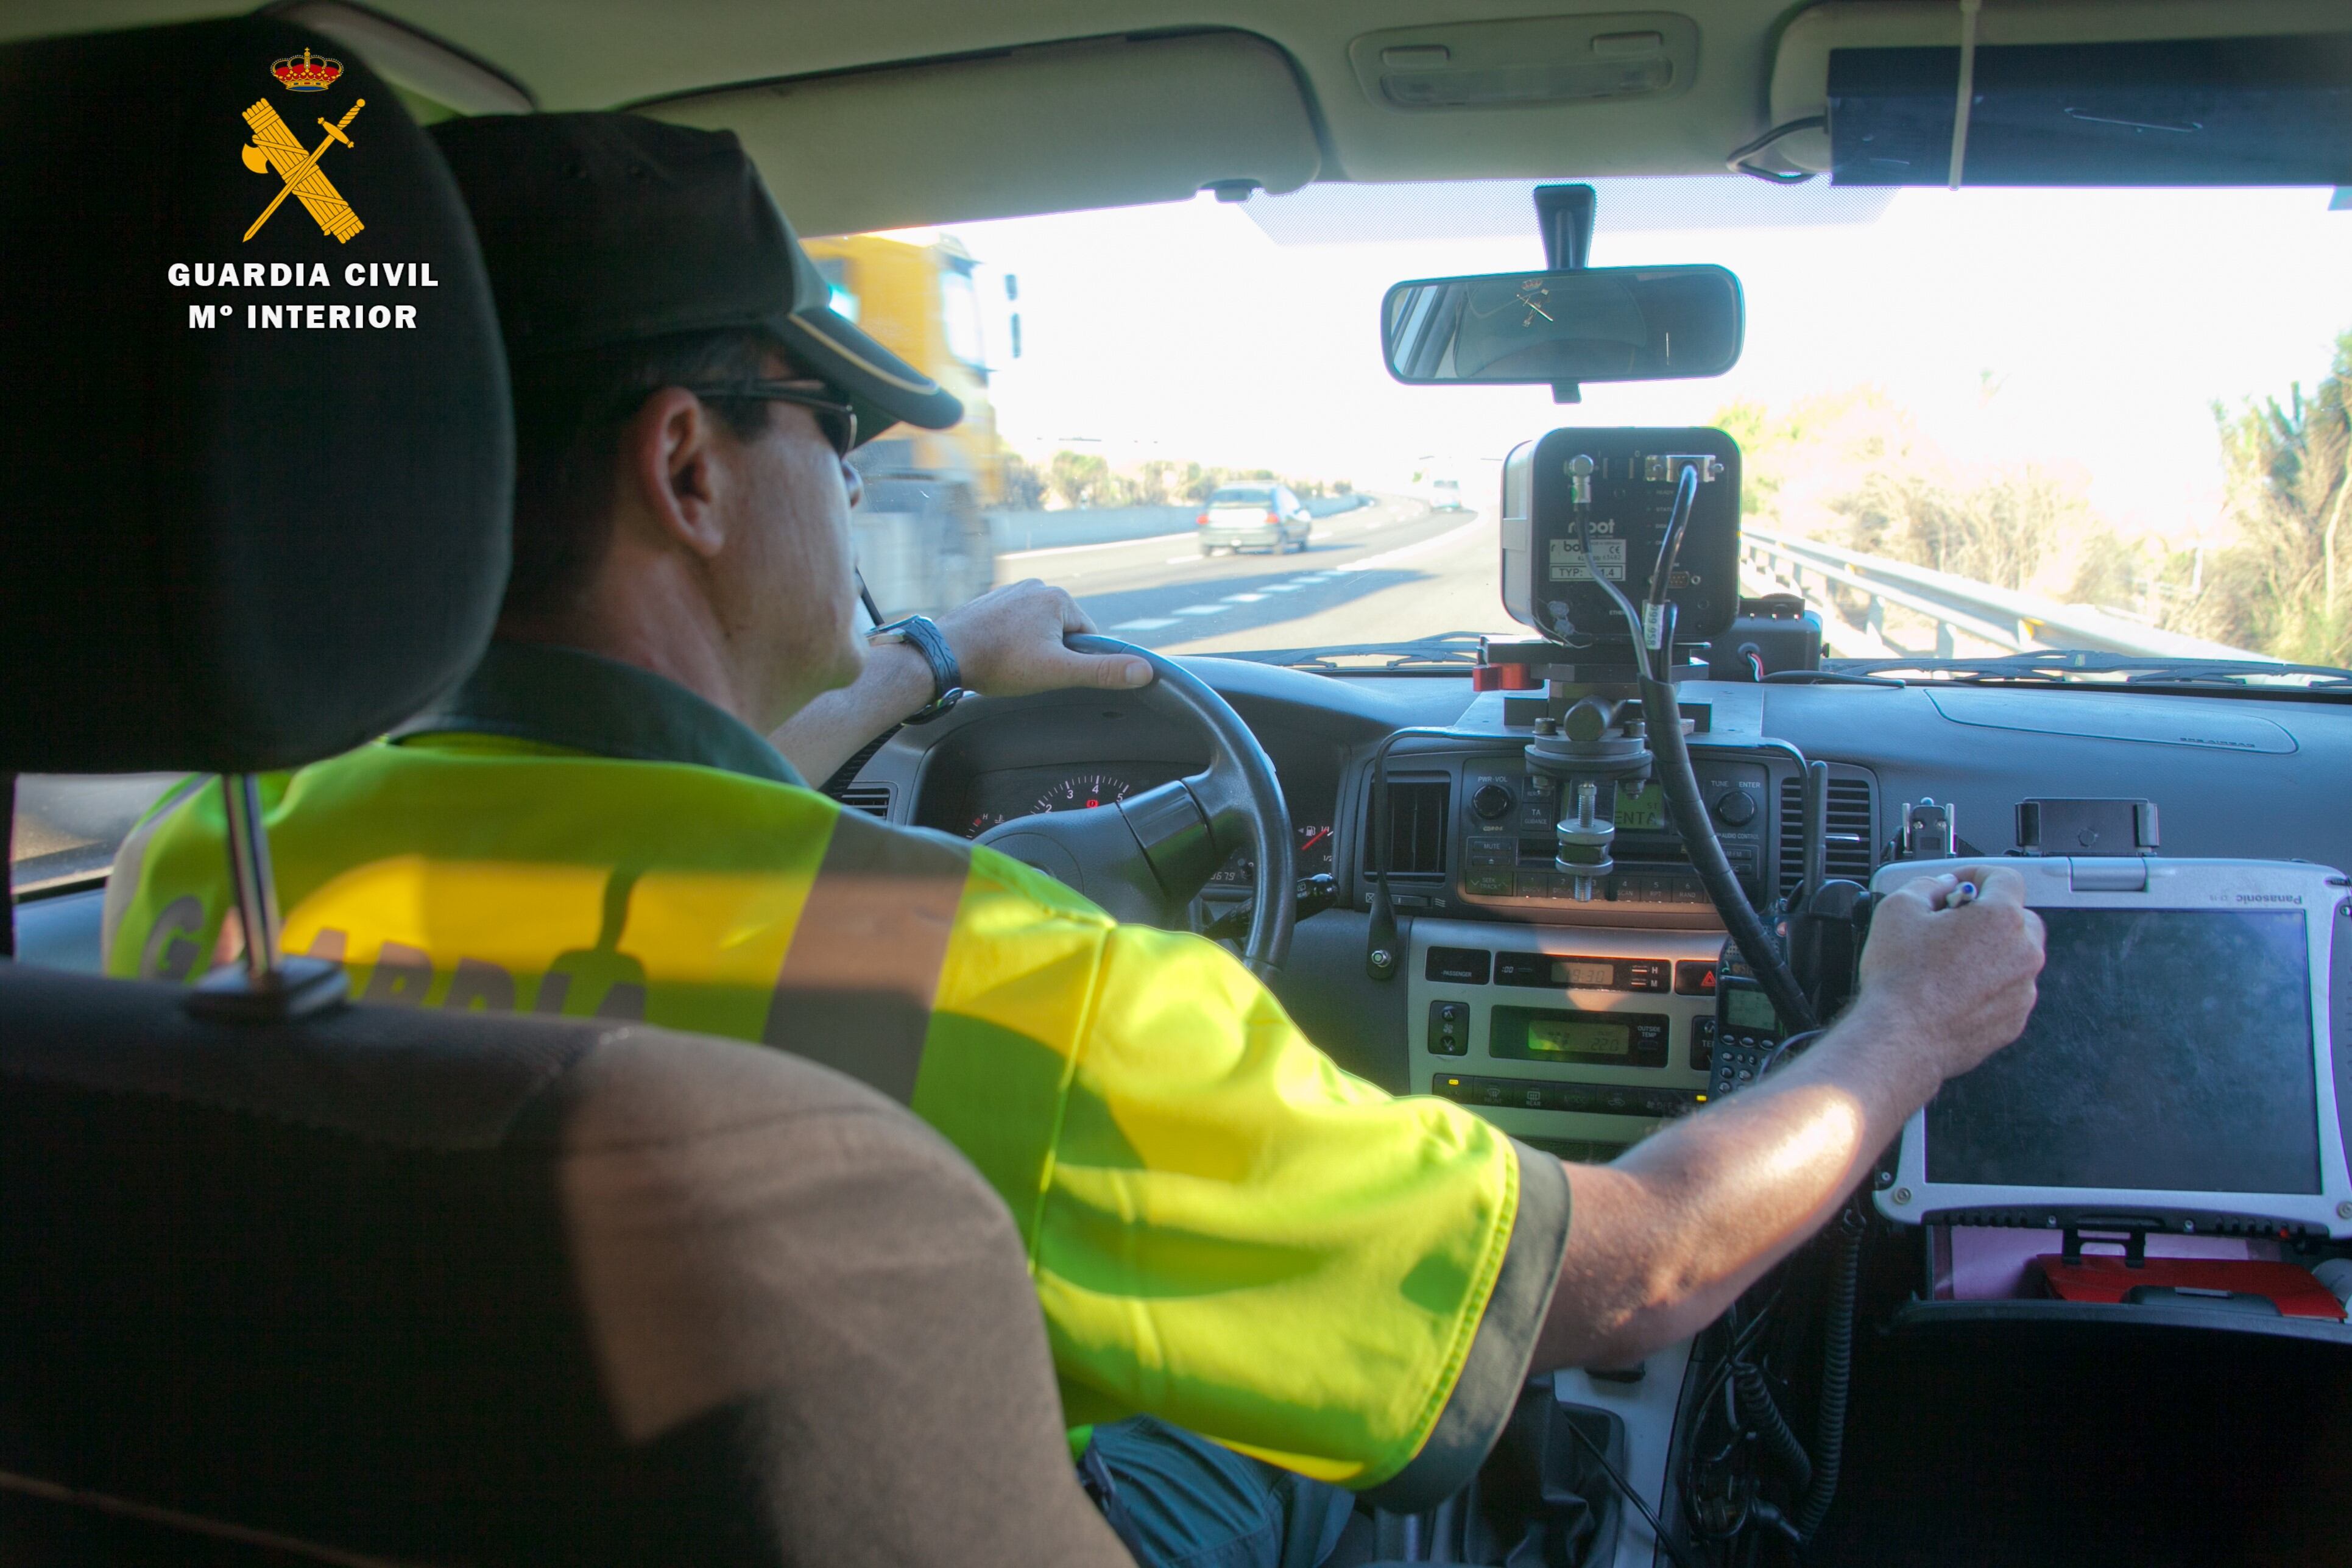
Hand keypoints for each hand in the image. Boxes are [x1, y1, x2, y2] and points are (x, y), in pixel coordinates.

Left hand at [935, 580, 1151, 696]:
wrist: (945, 655)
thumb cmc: (1000, 662)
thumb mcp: (1058, 672)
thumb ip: (1102, 670)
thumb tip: (1144, 670)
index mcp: (1057, 598)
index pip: (1087, 635)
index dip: (1075, 660)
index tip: (1053, 673)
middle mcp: (1035, 587)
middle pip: (1061, 630)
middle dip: (1051, 653)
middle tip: (1028, 672)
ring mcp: (1009, 592)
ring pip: (1036, 628)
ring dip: (1030, 648)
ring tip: (1010, 665)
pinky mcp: (989, 602)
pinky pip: (1013, 624)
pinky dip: (1010, 641)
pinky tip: (997, 656)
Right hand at [1854, 865, 2046, 1084]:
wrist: (1901, 1038)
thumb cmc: (1900, 980)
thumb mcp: (1897, 909)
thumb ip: (1927, 885)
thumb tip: (1940, 886)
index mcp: (2001, 918)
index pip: (2005, 878)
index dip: (1977, 875)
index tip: (1958, 884)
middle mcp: (2023, 953)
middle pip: (2019, 918)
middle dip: (1989, 915)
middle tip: (1953, 924)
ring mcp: (2023, 991)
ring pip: (2015, 958)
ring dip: (1990, 952)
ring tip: (1948, 963)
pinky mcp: (2014, 1020)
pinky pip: (2008, 992)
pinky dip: (1988, 986)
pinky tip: (1953, 990)